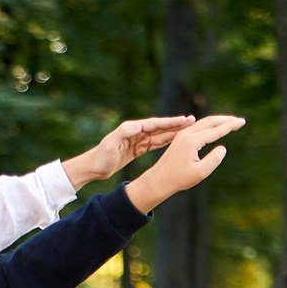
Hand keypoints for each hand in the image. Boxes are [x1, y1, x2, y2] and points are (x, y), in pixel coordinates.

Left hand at [65, 116, 195, 187]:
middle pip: (160, 127)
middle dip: (176, 124)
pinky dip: (166, 141)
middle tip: (192, 120)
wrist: (94, 167)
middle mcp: (136, 132)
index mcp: (131, 129)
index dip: (169, 122)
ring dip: (174, 132)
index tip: (184, 120)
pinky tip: (176, 140)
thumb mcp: (110, 144)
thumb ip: (123, 132)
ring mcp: (138, 140)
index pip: (154, 124)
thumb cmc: (101, 157)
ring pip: (160, 135)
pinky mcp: (138, 148)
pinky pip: (155, 143)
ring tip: (189, 128)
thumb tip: (138, 124)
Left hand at [126, 115, 245, 212]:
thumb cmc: (179, 179)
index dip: (230, 126)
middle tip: (239, 120)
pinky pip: (197, 127)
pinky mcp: (180, 138)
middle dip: (225, 120)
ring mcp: (182, 135)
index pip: (216, 130)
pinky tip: (214, 128)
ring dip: (217, 121)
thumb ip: (213, 160)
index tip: (242, 122)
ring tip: (230, 122)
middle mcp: (187, 134)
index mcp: (192, 141)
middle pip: (210, 121)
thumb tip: (223, 148)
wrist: (158, 180)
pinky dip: (209, 125)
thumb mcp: (200, 172)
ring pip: (203, 123)